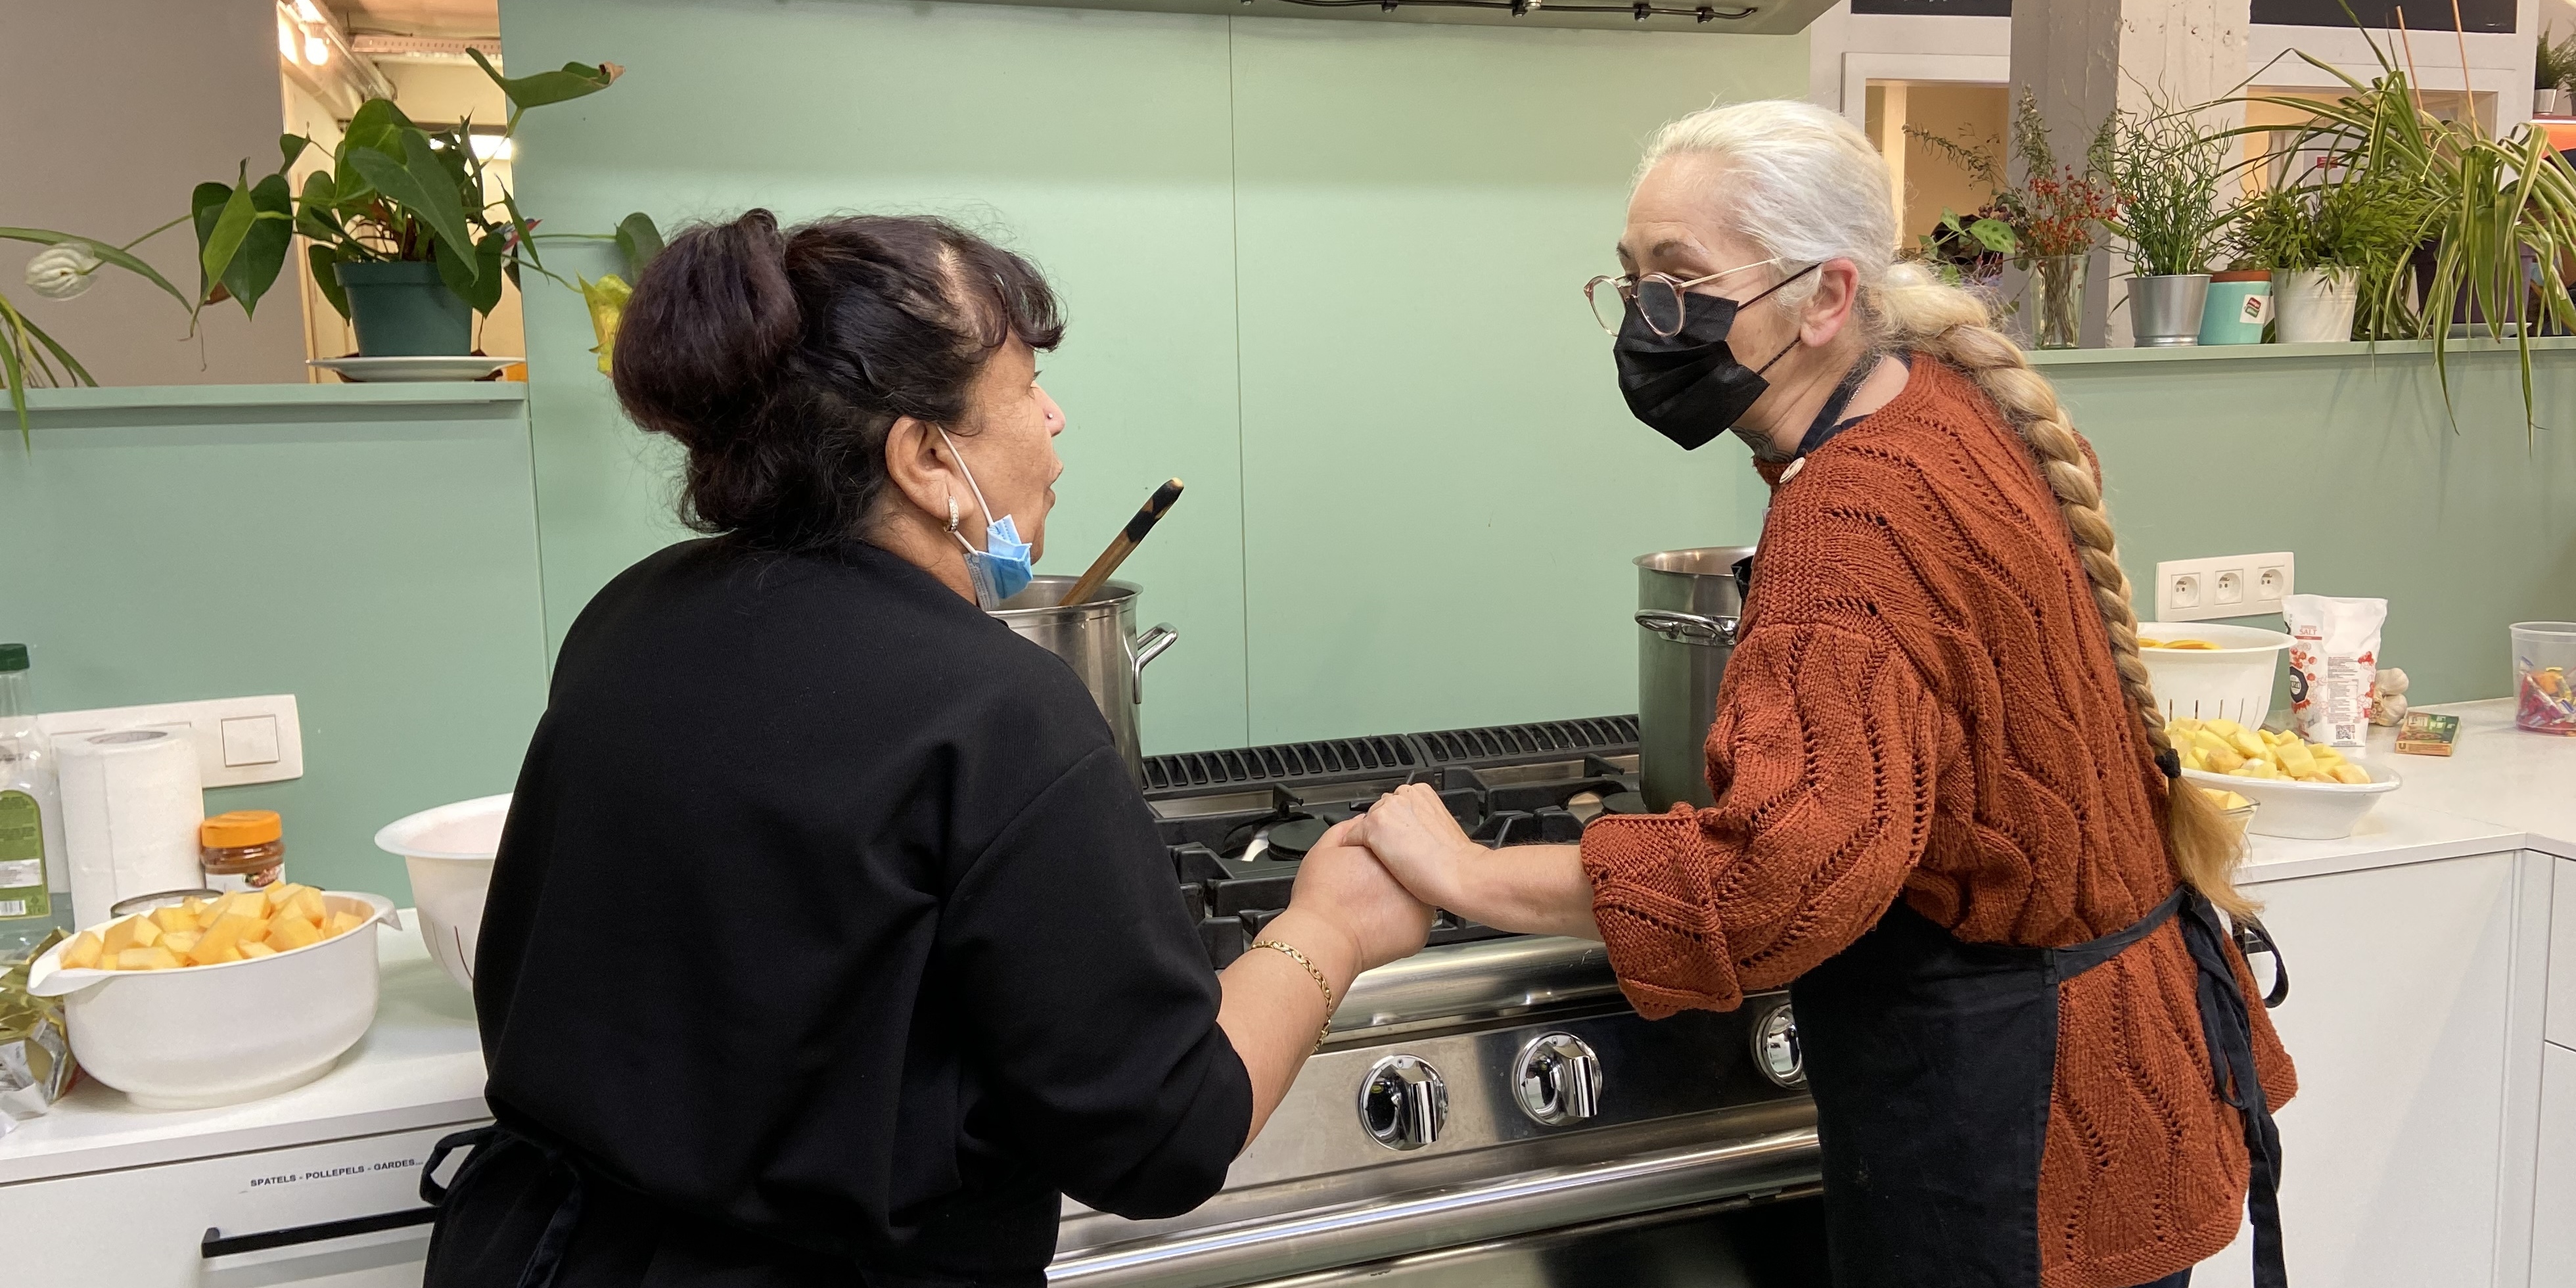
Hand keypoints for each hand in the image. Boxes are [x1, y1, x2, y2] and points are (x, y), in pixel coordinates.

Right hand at [1285, 819, 1434, 971]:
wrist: (1322, 937)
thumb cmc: (1320, 898)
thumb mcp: (1324, 849)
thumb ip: (1348, 830)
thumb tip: (1363, 823)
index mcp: (1388, 853)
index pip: (1397, 848)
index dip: (1383, 858)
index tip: (1370, 868)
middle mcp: (1409, 876)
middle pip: (1408, 872)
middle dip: (1394, 878)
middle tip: (1370, 890)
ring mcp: (1419, 905)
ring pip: (1415, 897)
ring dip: (1400, 901)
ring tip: (1374, 909)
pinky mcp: (1420, 931)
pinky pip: (1414, 924)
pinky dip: (1401, 925)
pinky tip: (1379, 924)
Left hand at [1348, 783, 1479, 912]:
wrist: (1460, 873)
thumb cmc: (1456, 859)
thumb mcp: (1441, 828)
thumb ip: (1423, 822)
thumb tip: (1413, 832)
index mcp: (1421, 792)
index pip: (1395, 805)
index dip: (1396, 826)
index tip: (1400, 840)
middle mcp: (1403, 795)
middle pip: (1378, 812)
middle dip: (1383, 832)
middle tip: (1394, 854)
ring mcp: (1387, 810)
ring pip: (1365, 824)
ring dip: (1370, 840)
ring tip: (1384, 861)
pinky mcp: (1373, 827)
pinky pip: (1351, 837)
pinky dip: (1355, 850)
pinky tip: (1367, 864)